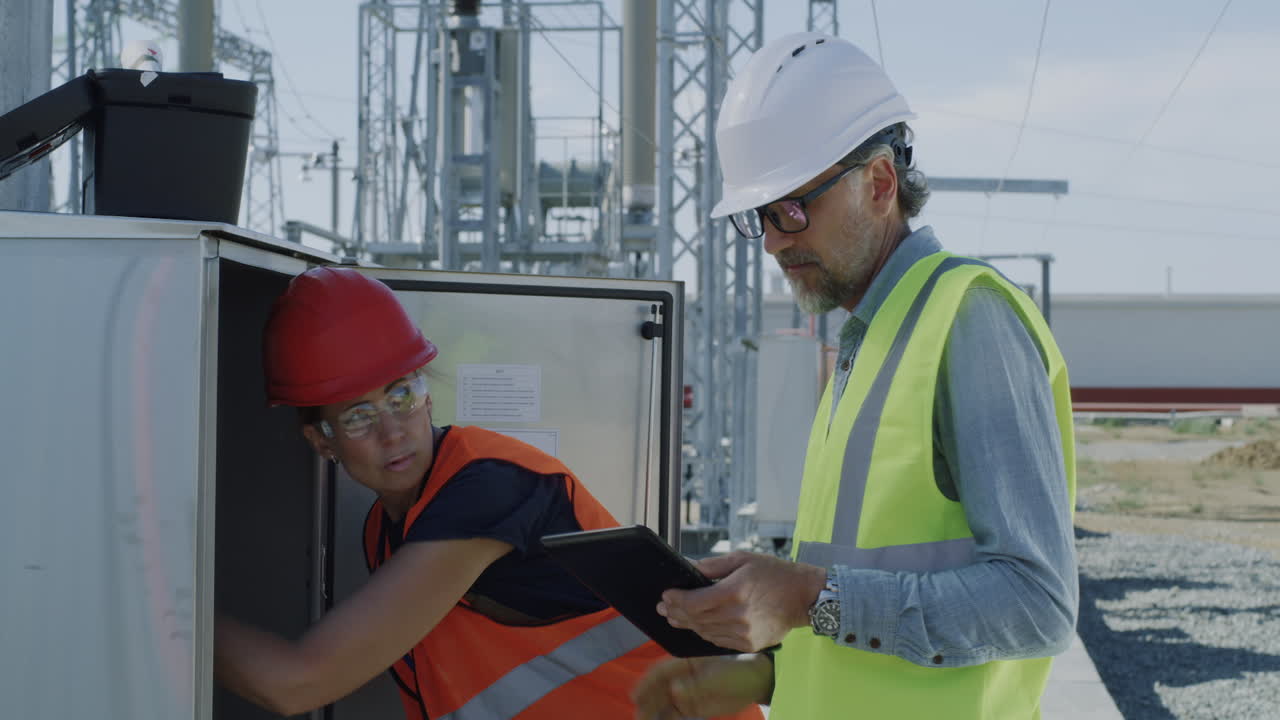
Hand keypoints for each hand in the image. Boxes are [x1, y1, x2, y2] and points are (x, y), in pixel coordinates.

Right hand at [631, 653, 772, 719]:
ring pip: (664, 704)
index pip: (661, 672)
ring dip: (653, 712)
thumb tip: (674, 690)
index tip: (635, 694)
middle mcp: (682, 678)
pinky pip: (675, 715)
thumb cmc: (738, 670)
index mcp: (685, 663)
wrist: (756, 681)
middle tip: (638, 714)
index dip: (646, 682)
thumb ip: (696, 684)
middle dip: (647, 701)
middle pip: (659, 690)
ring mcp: (687, 693)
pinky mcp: (694, 708)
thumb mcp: (718, 675)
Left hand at [657, 552, 825, 651]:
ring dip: (687, 624)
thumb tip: (689, 568)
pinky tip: (698, 625)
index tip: (666, 595)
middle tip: (663, 607)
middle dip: (676, 612)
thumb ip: (713, 566)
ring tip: (675, 617)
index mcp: (734, 592)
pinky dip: (705, 633)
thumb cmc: (775, 574)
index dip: (676, 600)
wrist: (804, 597)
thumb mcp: (743, 559)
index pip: (694, 602)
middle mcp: (737, 615)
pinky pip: (718, 641)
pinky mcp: (749, 644)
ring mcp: (743, 633)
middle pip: (696, 618)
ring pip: (705, 632)